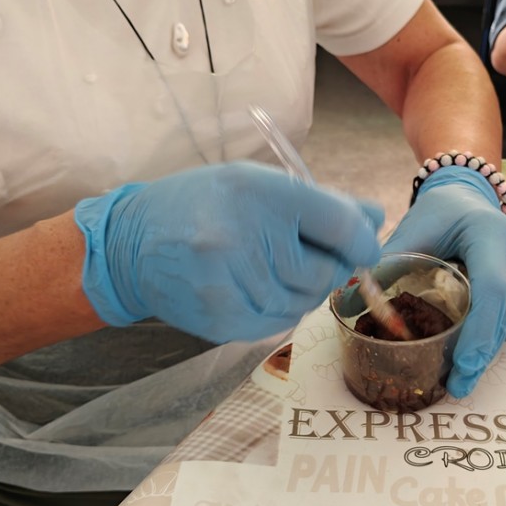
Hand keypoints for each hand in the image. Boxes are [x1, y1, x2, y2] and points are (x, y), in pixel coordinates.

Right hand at [74, 161, 382, 341]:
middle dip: (328, 265)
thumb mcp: (256, 183)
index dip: (362, 238)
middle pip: (326, 270)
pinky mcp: (222, 320)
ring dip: (301, 288)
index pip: (339, 224)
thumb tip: (374, 218)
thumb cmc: (201, 206)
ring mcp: (230, 284)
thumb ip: (319, 202)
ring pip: (305, 301)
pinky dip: (279, 308)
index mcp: (257, 193)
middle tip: (302, 252)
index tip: (362, 244)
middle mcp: (242, 238)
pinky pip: (280, 322)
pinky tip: (254, 286)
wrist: (130, 245)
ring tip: (269, 266)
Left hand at [382, 167, 505, 397]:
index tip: (463, 366)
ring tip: (461, 368)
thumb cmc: (438, 215)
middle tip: (458, 386)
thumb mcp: (412, 230)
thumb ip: (386, 262)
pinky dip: (496, 334)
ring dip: (489, 347)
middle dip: (482, 354)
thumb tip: (345, 298)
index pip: (493, 289)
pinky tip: (474, 342)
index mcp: (490, 233)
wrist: (469, 197)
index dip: (480, 331)